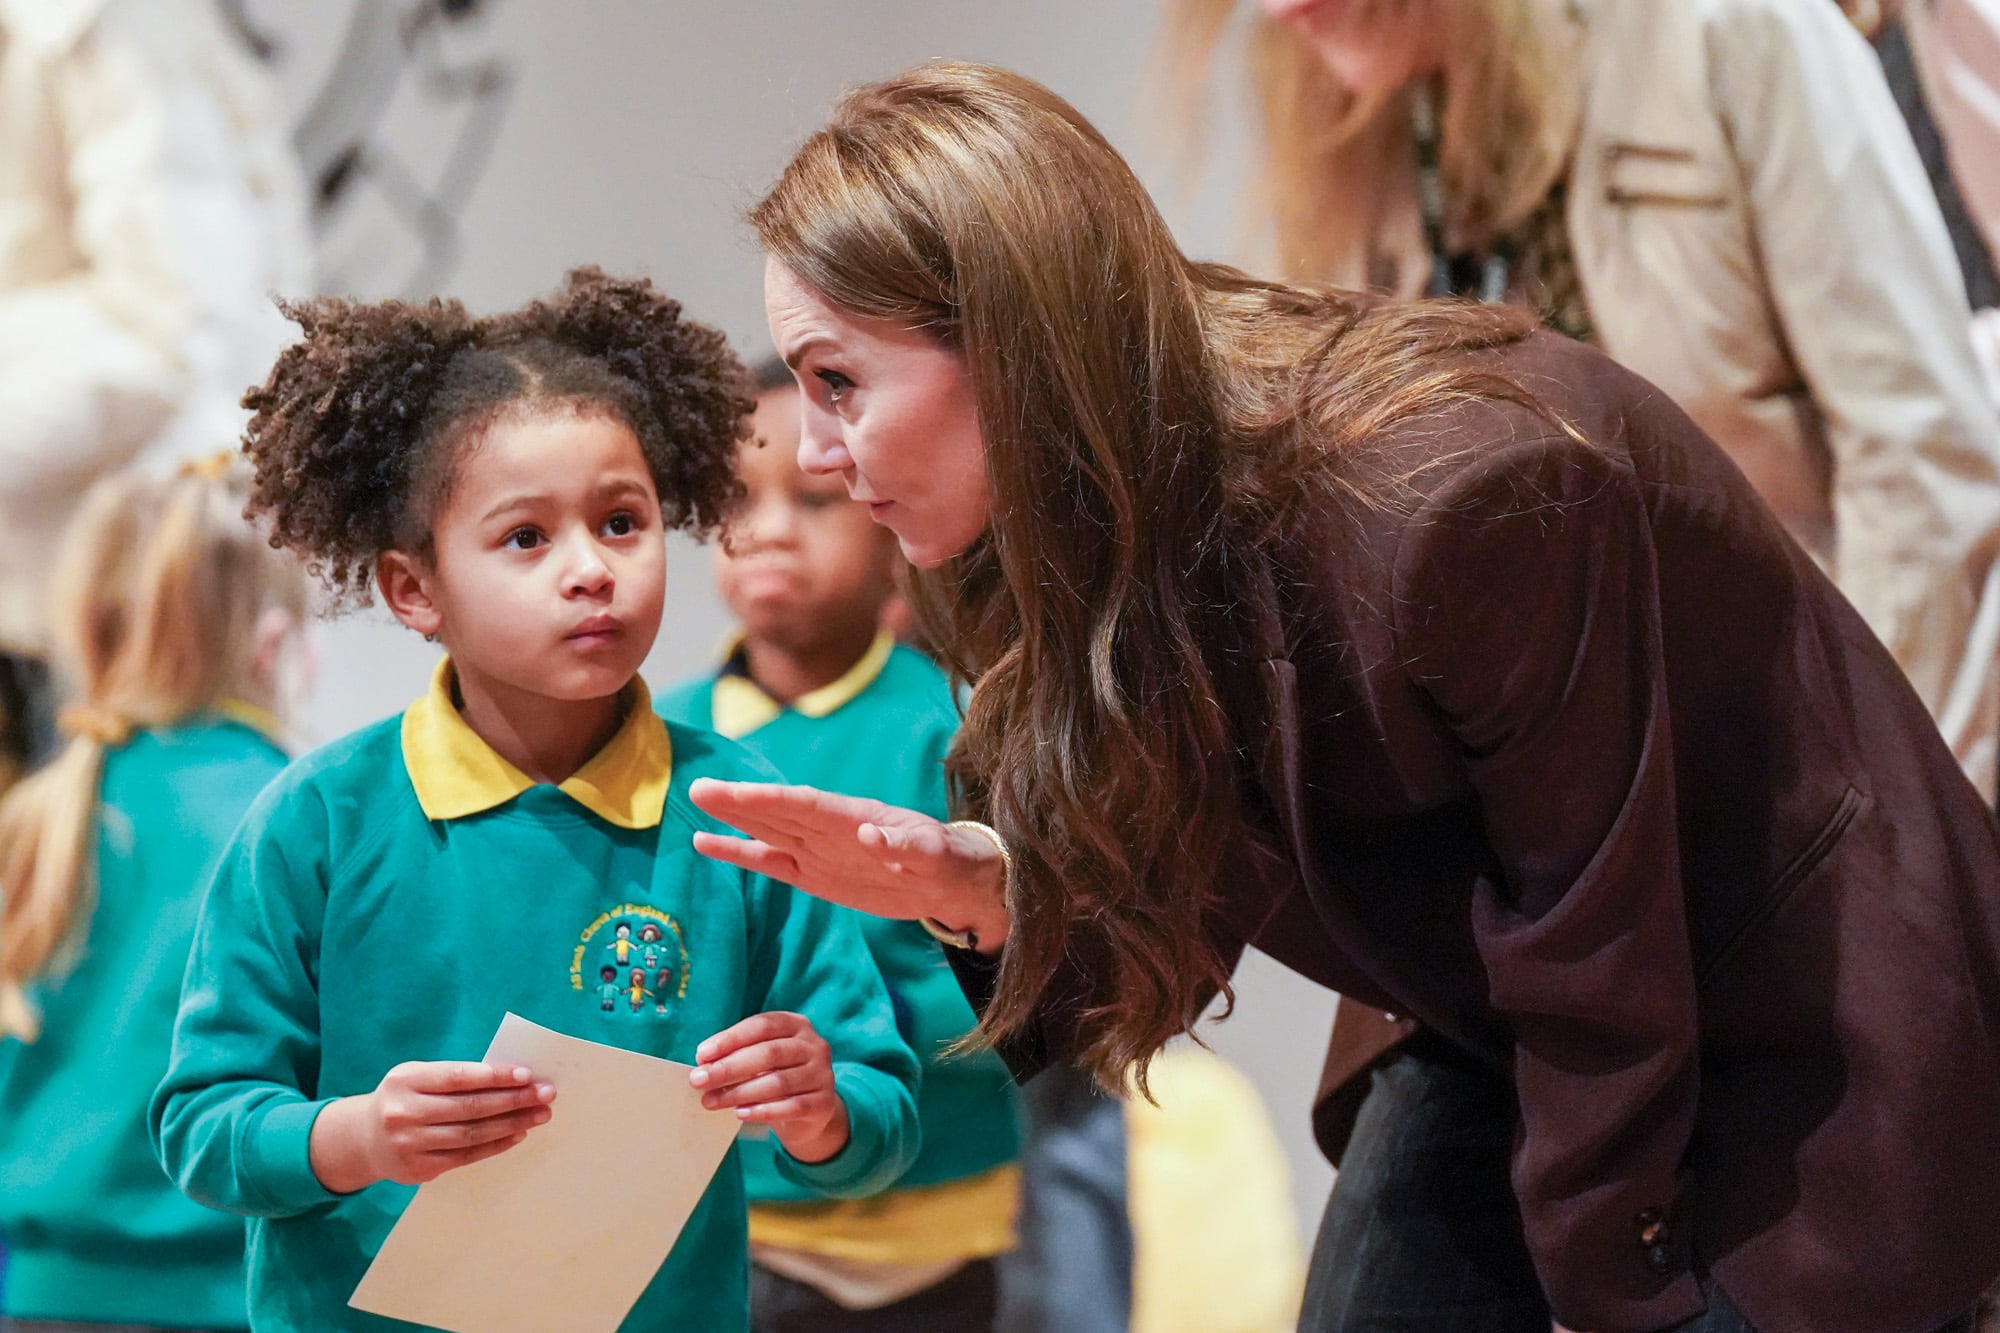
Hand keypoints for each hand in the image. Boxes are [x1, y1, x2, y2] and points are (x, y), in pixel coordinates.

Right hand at [308, 1061, 555, 1192]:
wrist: (362, 1139)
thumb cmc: (405, 1098)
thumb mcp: (418, 1077)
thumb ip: (455, 1077)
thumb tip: (512, 1078)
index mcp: (405, 1081)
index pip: (457, 1077)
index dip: (494, 1076)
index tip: (527, 1075)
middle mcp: (403, 1113)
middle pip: (469, 1108)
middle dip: (513, 1100)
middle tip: (545, 1094)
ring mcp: (409, 1144)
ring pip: (471, 1134)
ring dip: (511, 1124)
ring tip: (539, 1115)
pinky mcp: (417, 1169)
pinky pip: (465, 1157)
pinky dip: (495, 1145)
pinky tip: (518, 1134)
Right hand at [688, 779, 1009, 949]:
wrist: (951, 881)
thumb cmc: (948, 860)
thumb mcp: (936, 854)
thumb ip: (906, 846)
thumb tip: (869, 835)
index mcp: (855, 817)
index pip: (805, 805)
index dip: (770, 799)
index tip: (736, 793)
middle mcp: (829, 829)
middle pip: (776, 811)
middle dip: (739, 801)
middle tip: (698, 788)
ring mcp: (818, 850)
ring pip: (767, 831)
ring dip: (733, 819)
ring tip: (697, 802)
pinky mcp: (813, 874)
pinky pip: (770, 862)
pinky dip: (740, 853)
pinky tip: (707, 844)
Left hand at [690, 1011, 848, 1163]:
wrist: (811, 1110)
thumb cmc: (776, 1076)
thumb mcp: (762, 1058)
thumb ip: (738, 1055)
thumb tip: (704, 1064)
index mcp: (796, 1025)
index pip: (762, 1025)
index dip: (730, 1039)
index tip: (701, 1055)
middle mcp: (814, 1046)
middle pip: (769, 1053)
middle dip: (729, 1067)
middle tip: (698, 1081)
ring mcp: (822, 1075)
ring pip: (777, 1082)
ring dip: (739, 1093)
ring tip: (712, 1101)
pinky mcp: (823, 1104)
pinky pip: (790, 1107)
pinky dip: (761, 1111)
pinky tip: (740, 1114)